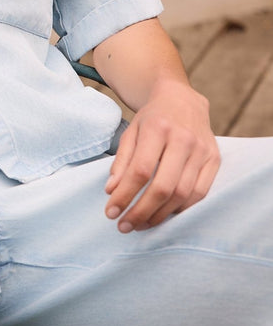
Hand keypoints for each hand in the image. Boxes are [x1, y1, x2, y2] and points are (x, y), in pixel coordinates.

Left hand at [104, 78, 219, 232]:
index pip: (141, 170)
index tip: (111, 211)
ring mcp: (202, 150)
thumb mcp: (132, 131)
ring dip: (159, 215)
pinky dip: (180, 209)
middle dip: (141, 211)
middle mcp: (183, 139)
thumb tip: (111, 190)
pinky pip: (199, 194)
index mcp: (158, 128)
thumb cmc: (153, 118)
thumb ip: (122, 161)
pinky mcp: (214, 160)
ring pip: (182, 194)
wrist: (183, 100)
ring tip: (141, 224)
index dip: (125, 194)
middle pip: (163, 187)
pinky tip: (164, 215)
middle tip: (124, 226)